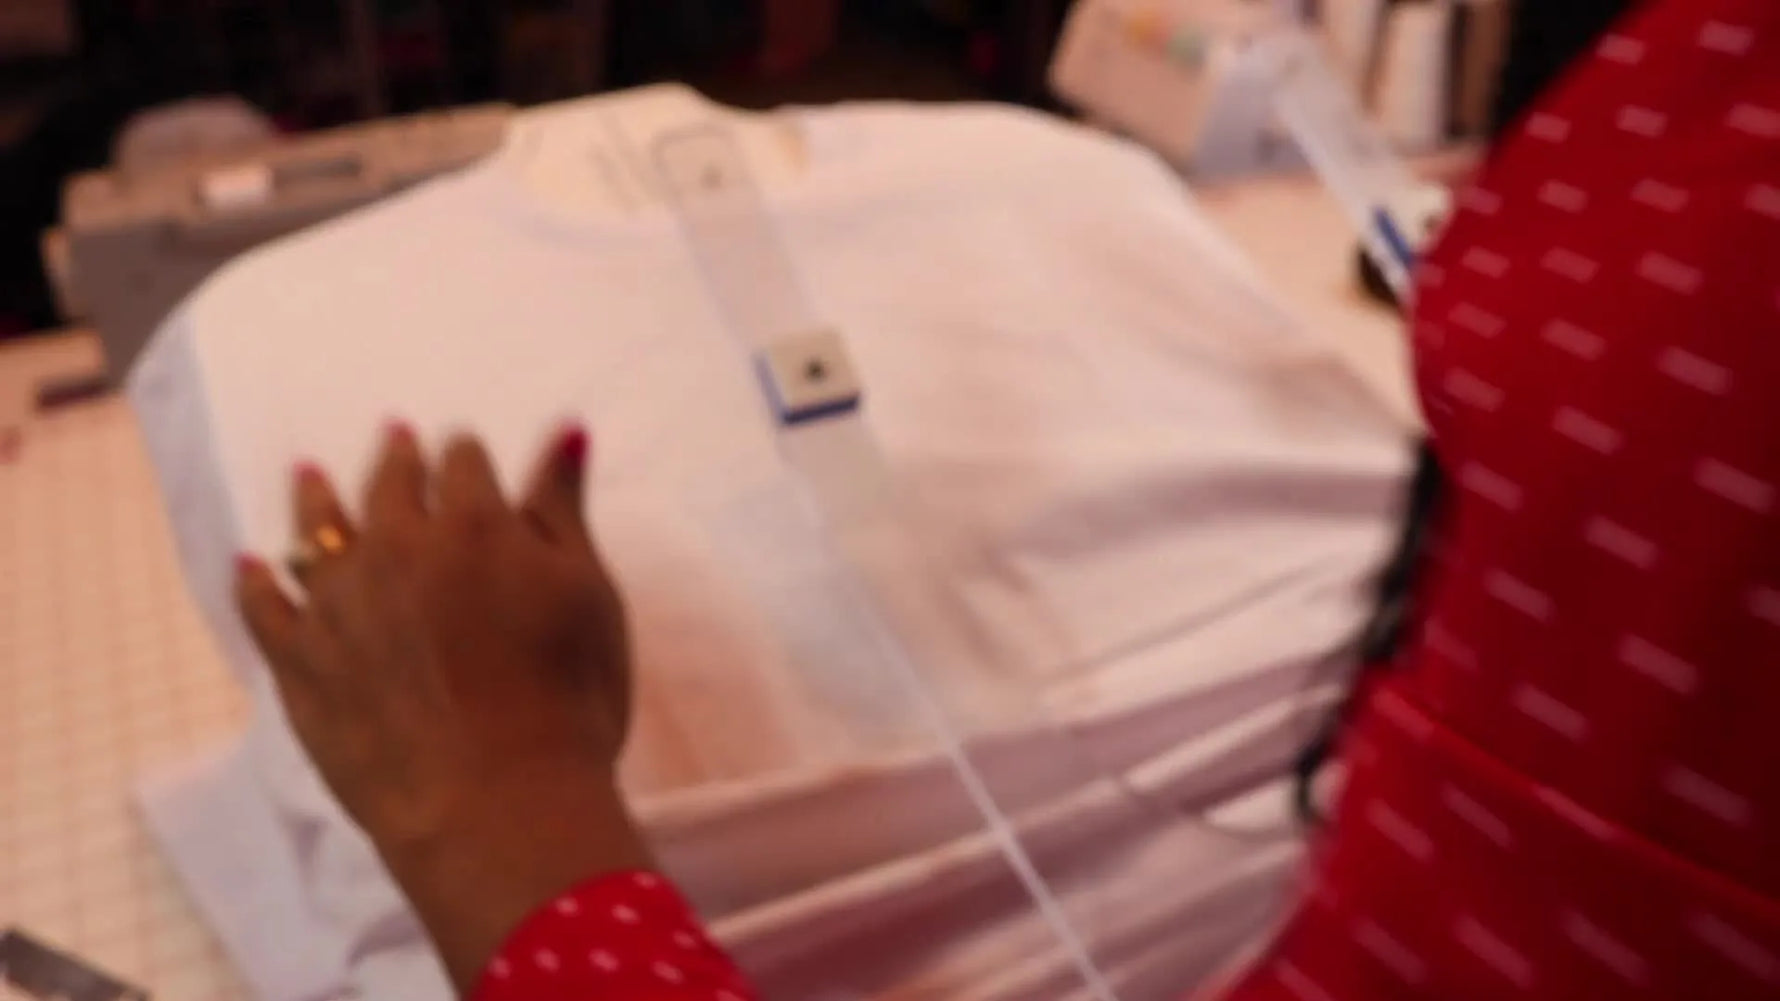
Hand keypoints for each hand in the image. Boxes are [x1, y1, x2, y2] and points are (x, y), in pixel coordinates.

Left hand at [234, 424, 648, 991]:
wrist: (499, 803)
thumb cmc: (566, 698)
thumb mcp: (587, 593)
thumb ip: (564, 508)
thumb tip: (567, 428)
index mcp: (474, 523)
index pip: (464, 462)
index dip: (469, 457)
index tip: (467, 456)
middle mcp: (396, 546)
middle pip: (389, 484)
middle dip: (398, 461)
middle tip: (397, 440)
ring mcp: (339, 604)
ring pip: (317, 531)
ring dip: (316, 498)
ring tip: (310, 475)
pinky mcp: (300, 662)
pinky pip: (266, 609)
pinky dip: (259, 583)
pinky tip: (253, 567)